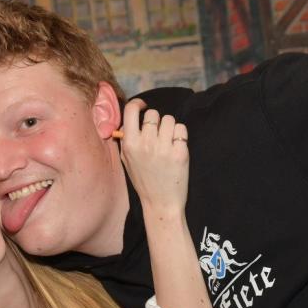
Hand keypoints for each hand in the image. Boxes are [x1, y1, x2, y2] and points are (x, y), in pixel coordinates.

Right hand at [121, 99, 188, 214]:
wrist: (161, 202)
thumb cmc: (143, 181)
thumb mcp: (126, 161)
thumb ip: (126, 140)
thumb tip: (127, 120)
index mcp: (130, 144)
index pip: (131, 110)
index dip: (138, 104)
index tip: (143, 107)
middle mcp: (146, 143)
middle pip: (153, 114)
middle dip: (156, 121)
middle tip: (158, 134)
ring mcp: (164, 148)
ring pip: (169, 119)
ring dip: (169, 127)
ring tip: (168, 141)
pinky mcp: (180, 152)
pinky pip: (182, 129)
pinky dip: (180, 135)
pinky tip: (177, 146)